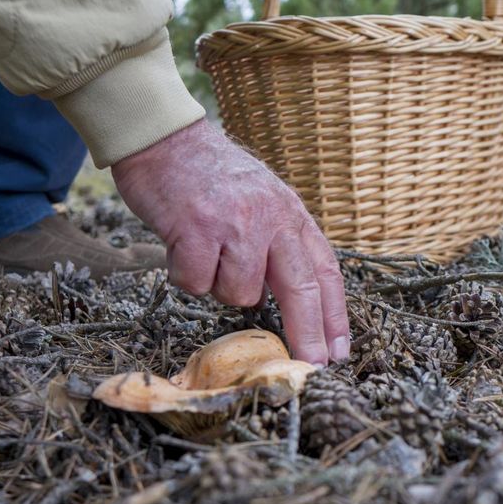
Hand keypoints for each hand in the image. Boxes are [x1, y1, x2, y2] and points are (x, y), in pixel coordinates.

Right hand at [111, 120, 349, 364]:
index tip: (339, 351)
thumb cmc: (208, 177)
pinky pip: (198, 284)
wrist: (163, 138)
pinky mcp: (196, 230)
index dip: (334, 315)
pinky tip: (181, 247)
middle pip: (300, 289)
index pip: (324, 270)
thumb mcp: (260, 200)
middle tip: (312, 365)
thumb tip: (283, 300)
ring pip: (240, 294)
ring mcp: (235, 224)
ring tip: (205, 253)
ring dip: (219, 286)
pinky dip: (186, 276)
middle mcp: (270, 218)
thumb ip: (277, 244)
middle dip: (307, 334)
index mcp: (290, 214)